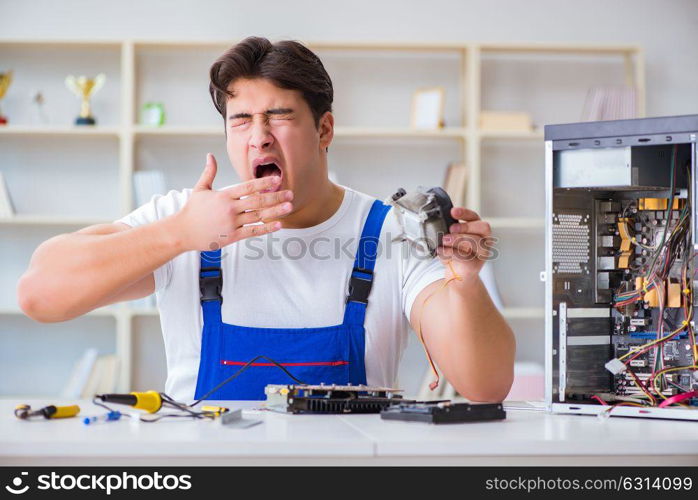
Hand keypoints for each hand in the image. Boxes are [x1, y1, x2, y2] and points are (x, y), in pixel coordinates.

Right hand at [174, 153, 292, 250]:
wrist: (182, 232)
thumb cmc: (192, 210)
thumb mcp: (200, 189)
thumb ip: (209, 172)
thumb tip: (210, 155)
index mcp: (224, 195)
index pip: (247, 187)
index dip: (264, 183)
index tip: (278, 180)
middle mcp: (230, 209)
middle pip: (257, 201)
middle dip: (276, 197)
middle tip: (291, 194)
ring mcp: (232, 223)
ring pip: (258, 216)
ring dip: (276, 212)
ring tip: (289, 207)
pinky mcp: (232, 236)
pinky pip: (253, 231)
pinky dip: (267, 228)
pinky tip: (279, 225)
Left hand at [437, 207, 492, 281]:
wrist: (457, 275)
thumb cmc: (455, 253)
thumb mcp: (451, 239)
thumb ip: (449, 231)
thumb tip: (437, 223)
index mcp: (478, 230)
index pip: (475, 217)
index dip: (465, 213)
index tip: (453, 212)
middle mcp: (484, 240)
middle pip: (482, 228)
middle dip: (465, 227)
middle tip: (450, 229)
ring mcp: (482, 253)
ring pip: (476, 242)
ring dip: (458, 239)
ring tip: (444, 240)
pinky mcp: (476, 265)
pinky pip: (466, 257)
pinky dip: (451, 253)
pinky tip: (442, 251)